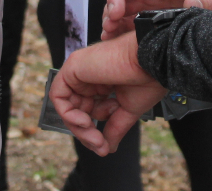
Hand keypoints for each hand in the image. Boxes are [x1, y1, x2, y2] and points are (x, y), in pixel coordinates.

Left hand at [50, 33, 166, 155]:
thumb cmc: (147, 78)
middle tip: (100, 144)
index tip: (104, 146)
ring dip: (78, 127)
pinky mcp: (73, 67)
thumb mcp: (128, 110)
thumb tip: (106, 148)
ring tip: (95, 137)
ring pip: (67, 106)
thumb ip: (114, 127)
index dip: (94, 131)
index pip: (90, 110)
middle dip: (86, 132)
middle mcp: (90, 76)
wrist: (153, 63)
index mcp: (104, 82)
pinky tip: (86, 122)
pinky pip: (59, 96)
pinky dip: (68, 114)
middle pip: (77, 110)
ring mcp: (81, 71)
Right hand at [101, 0, 211, 39]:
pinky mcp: (148, 19)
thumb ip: (210, 4)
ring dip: (112, 12)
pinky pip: (126, 20)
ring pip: (124, 0)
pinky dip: (115, 27)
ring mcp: (152, 2)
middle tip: (114, 14)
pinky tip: (110, 38)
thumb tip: (189, 4)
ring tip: (108, 29)